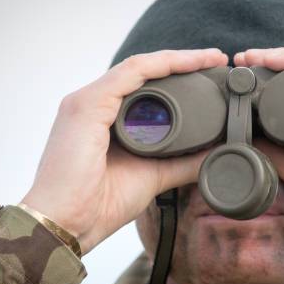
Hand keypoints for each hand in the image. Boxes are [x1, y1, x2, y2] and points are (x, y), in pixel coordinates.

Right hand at [22, 49, 227, 253]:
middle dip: (183, 61)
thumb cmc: (99, 205)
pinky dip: (159, 65)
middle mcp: (94, 104)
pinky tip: (185, 63)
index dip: (179, 74)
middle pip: (144, 72)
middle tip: (216, 59)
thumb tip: (215, 154)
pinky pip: (129, 75)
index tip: (211, 71)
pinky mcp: (86, 106)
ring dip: (176, 59)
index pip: (145, 85)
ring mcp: (87, 102)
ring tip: (207, 58)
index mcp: (105, 118)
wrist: (67, 226)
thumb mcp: (154, 176)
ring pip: (139, 67)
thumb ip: (182, 163)